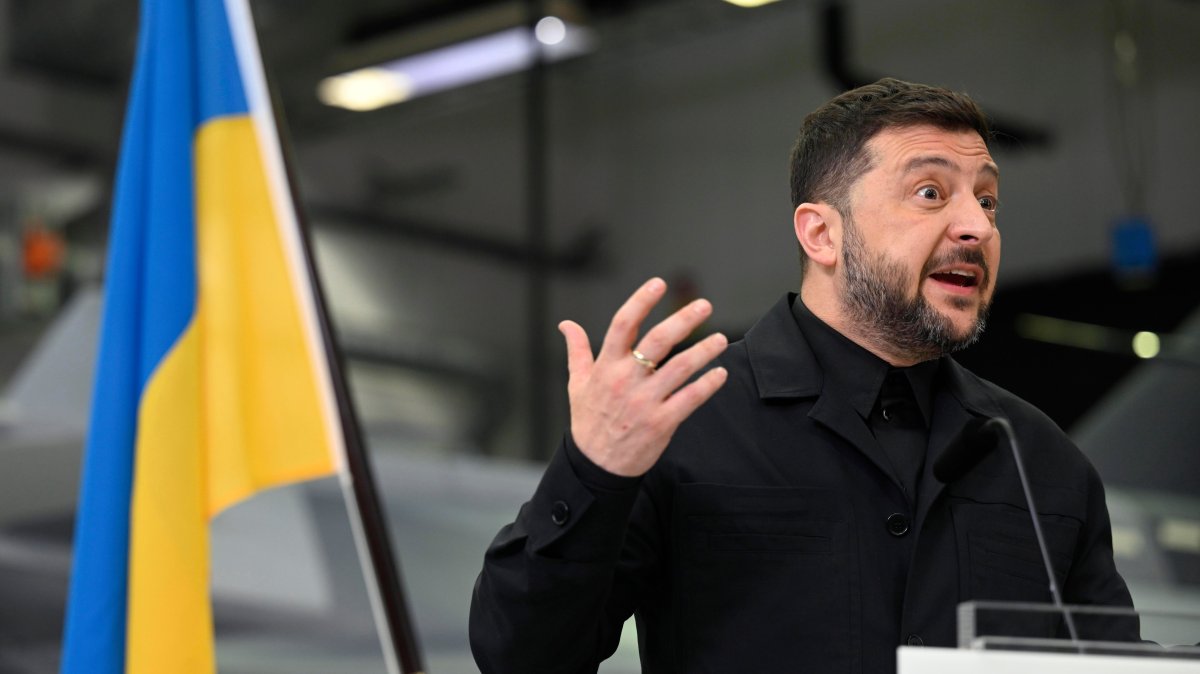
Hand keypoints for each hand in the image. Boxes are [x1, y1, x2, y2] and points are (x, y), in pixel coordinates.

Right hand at [559, 278, 728, 476]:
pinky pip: (690, 399)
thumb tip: (566, 325)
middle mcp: (625, 380)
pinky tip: (720, 373)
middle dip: (683, 320)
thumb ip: (577, 350)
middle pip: (657, 341)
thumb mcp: (577, 384)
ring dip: (704, 351)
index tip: (659, 284)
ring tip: (720, 339)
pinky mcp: (661, 423)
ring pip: (680, 368)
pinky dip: (708, 385)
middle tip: (704, 306)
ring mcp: (644, 402)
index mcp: (606, 366)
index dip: (641, 301)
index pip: (623, 325)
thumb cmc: (588, 422)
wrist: (596, 466)